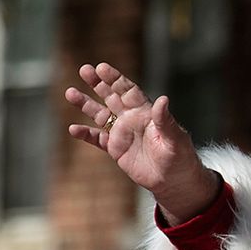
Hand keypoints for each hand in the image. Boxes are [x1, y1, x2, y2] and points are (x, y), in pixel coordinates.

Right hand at [66, 63, 219, 222]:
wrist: (174, 182)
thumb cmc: (180, 158)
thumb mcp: (175, 139)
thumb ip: (165, 120)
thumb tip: (163, 99)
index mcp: (146, 113)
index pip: (128, 91)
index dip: (115, 79)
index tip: (102, 68)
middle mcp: (131, 119)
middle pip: (111, 96)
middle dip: (98, 83)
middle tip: (84, 70)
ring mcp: (122, 133)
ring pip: (100, 114)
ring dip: (85, 104)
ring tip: (70, 93)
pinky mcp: (115, 149)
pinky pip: (97, 139)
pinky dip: (85, 134)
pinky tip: (73, 129)